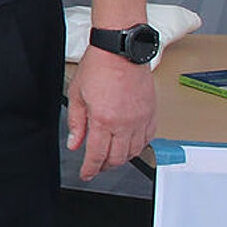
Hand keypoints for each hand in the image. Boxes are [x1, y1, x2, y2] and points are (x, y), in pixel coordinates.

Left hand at [67, 49, 155, 179]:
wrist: (120, 52)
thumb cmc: (98, 68)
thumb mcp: (77, 95)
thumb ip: (77, 123)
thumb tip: (75, 144)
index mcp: (103, 120)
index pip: (97, 155)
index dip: (90, 169)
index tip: (85, 174)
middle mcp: (125, 123)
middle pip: (117, 158)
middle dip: (105, 166)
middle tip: (96, 167)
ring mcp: (141, 119)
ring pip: (134, 151)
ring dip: (122, 158)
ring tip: (111, 157)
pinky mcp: (151, 113)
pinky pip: (148, 138)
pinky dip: (138, 146)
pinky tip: (129, 144)